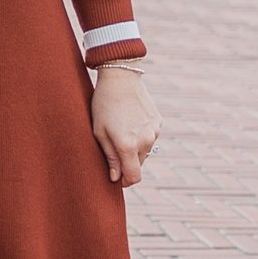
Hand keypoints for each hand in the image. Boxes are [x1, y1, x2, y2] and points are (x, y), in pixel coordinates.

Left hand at [89, 61, 158, 188]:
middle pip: (139, 165)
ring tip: (120, 130)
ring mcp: (154, 131)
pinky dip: (141, 135)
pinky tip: (130, 120)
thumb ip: (110, 157)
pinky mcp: (158, 122)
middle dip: (128, 163)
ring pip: (145, 151)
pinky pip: (150, 137)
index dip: (125, 182)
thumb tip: (115, 178)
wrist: (120, 77)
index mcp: (128, 145)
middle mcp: (145, 141)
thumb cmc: (103, 104)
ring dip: (135, 149)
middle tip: (114, 148)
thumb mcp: (99, 132)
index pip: (134, 177)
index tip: (117, 179)